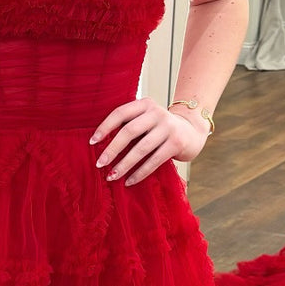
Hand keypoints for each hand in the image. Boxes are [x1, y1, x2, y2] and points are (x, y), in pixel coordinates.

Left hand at [91, 98, 207, 185]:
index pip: (120, 113)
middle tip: (99, 164)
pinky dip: (140, 173)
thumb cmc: (160, 128)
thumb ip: (130, 125)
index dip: (105, 127)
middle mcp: (157, 113)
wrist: (192, 131)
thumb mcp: (147, 119)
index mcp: (145, 104)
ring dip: (124, 165)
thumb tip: (100, 145)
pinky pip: (154, 161)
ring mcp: (168, 128)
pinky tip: (129, 181)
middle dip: (112, 150)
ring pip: (141, 149)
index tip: (92, 142)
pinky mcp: (176, 143)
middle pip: (129, 131)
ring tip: (112, 176)